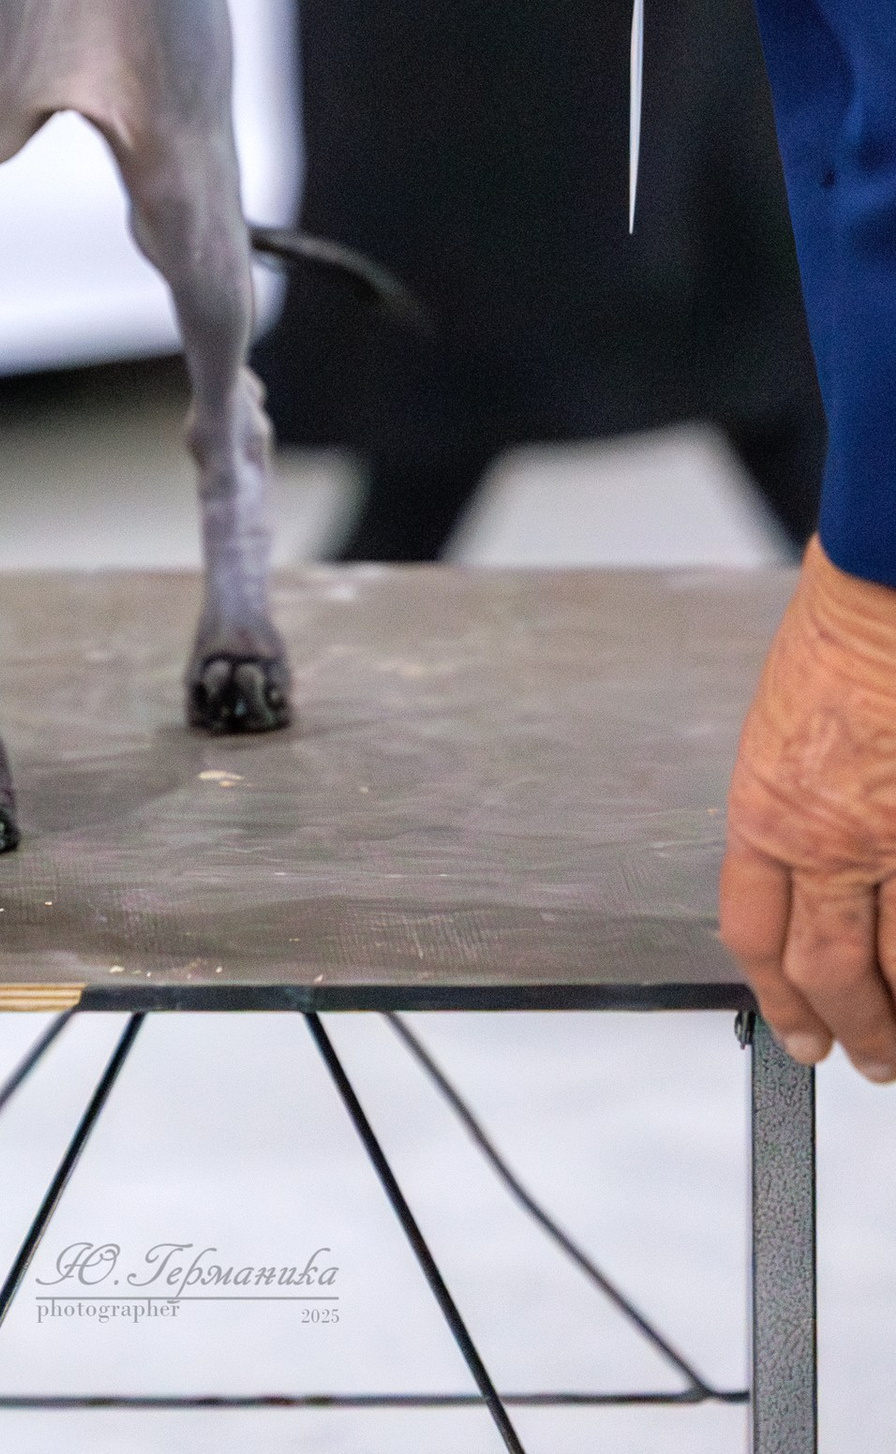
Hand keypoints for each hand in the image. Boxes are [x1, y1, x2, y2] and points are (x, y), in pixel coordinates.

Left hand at [722, 538, 895, 1079]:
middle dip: (850, 1029)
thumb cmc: (846, 625)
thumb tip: (808, 859)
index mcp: (769, 803)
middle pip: (832, 971)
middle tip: (864, 1060)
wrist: (890, 578)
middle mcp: (833, 835)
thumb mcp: (787, 719)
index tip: (792, 1024)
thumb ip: (795, 799)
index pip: (755, 931)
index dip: (773, 995)